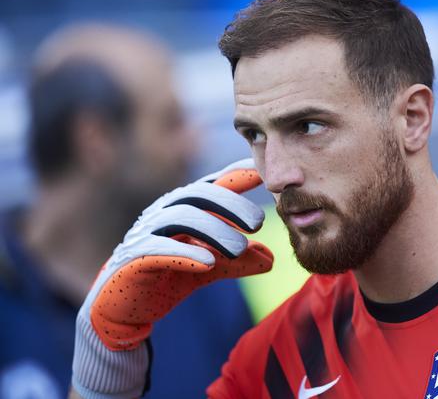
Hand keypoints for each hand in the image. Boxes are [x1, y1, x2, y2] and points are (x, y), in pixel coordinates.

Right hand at [72, 159, 272, 397]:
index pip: (215, 183)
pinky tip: (208, 263)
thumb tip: (272, 259)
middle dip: (231, 204)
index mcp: (186, 206)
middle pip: (200, 194)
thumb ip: (238, 261)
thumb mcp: (211, 266)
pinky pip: (158, 248)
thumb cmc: (169, 275)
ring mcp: (148, 231)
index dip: (239, 173)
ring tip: (240, 249)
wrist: (124, 307)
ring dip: (214, 230)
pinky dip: (184, 252)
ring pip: (182, 217)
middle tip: (259, 223)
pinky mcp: (133, 257)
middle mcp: (166, 211)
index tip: (265, 172)